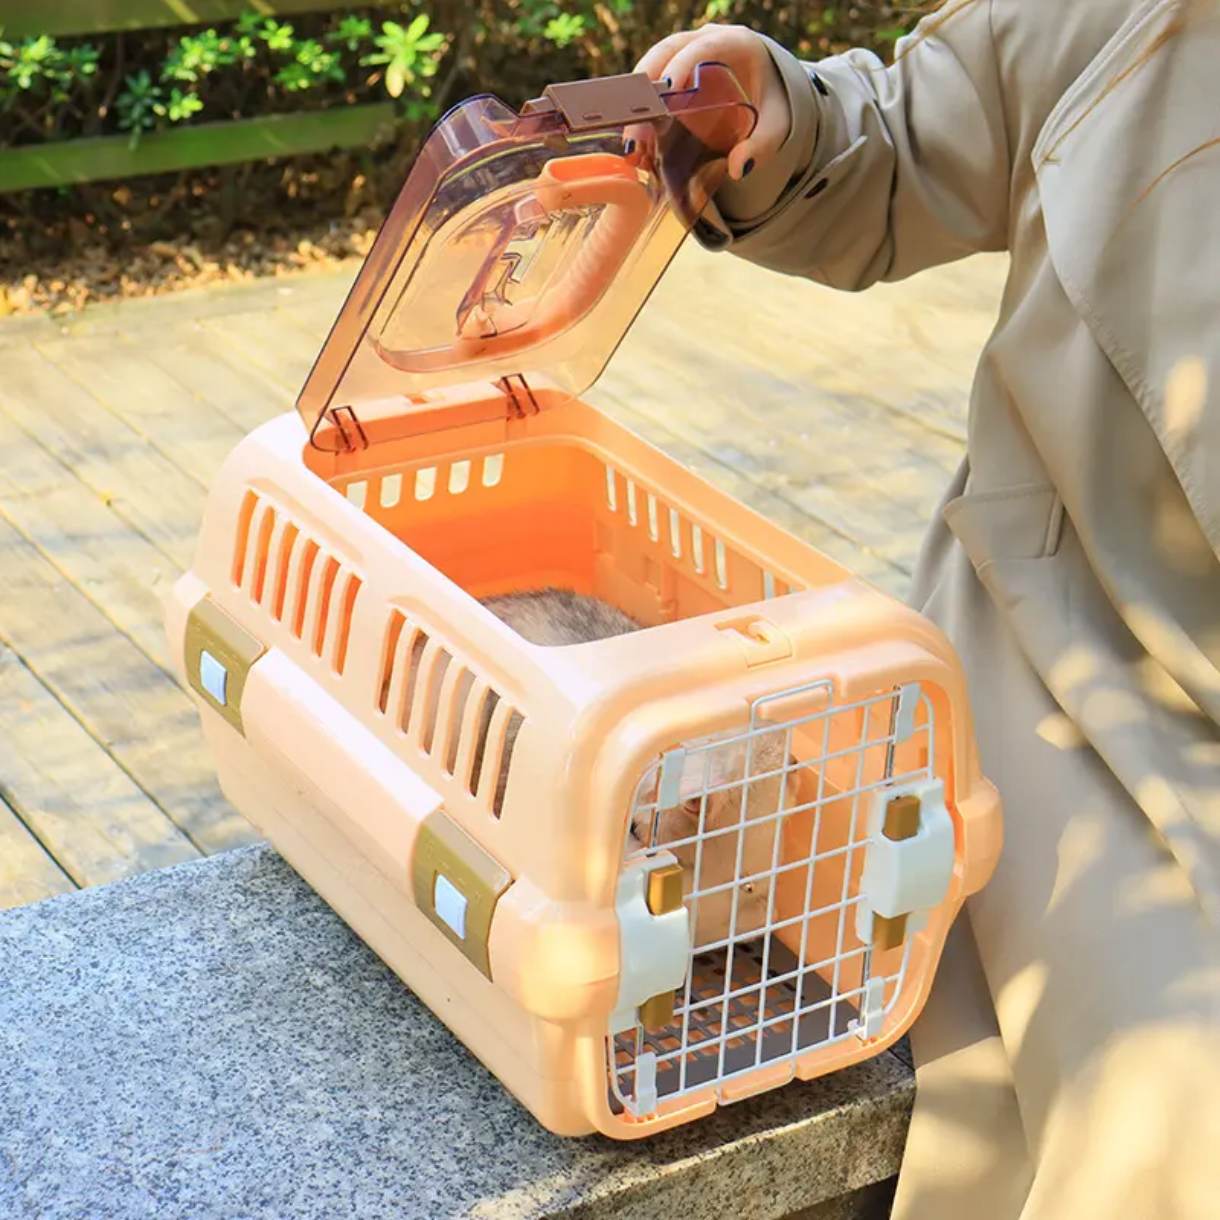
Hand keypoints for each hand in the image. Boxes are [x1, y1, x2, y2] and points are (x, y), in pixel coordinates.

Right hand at [635, 25, 791, 182]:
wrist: (767, 90)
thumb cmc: (772, 104)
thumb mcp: (777, 125)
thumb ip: (763, 146)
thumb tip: (739, 169)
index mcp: (734, 42)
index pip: (702, 47)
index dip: (680, 66)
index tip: (666, 93)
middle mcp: (705, 40)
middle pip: (666, 53)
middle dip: (647, 90)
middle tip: (639, 129)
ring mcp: (685, 51)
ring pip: (651, 67)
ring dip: (636, 103)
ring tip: (633, 144)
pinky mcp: (673, 70)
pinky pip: (650, 82)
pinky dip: (640, 109)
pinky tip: (637, 141)